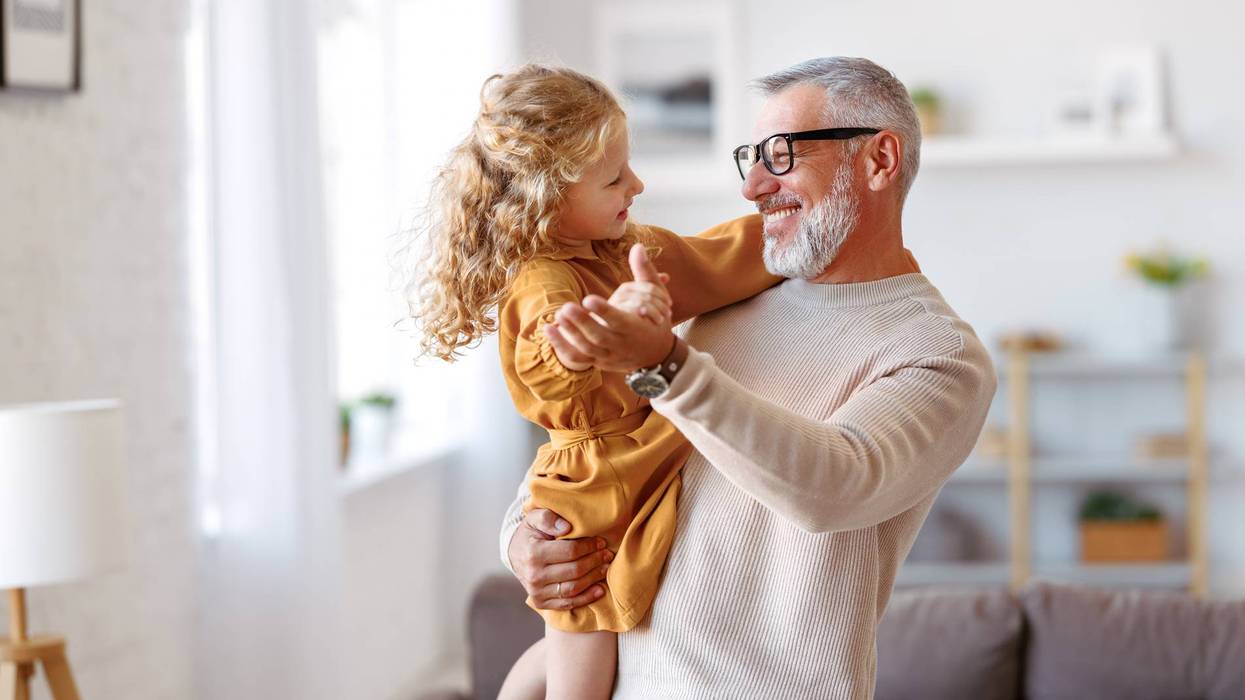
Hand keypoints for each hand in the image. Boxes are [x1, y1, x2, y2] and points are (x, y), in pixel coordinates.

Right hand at [507, 508, 612, 610]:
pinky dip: (586, 598)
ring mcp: (536, 592)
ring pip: (573, 588)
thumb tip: (566, 527)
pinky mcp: (540, 602)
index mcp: (533, 553)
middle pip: (574, 571)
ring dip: (593, 579)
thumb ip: (549, 518)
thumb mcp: (535, 518)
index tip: (600, 542)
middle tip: (607, 554)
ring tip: (605, 568)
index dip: (589, 547)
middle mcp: (534, 576)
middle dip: (595, 562)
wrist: (515, 554)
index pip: (570, 552)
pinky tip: (599, 589)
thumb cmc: (530, 534)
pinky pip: (567, 603)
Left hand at [544, 244, 675, 371]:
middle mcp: (622, 345)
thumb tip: (637, 246)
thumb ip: (645, 271)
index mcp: (636, 328)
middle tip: (566, 307)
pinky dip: (561, 346)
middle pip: (599, 337)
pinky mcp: (598, 361)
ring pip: (587, 349)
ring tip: (558, 314)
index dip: (604, 311)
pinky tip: (548, 329)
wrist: (656, 355)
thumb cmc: (656, 320)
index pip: (619, 321)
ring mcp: (609, 356)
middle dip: (582, 323)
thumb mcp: (657, 297)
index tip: (588, 299)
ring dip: (570, 333)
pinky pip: (578, 358)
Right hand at [607, 275, 671, 326]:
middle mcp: (620, 295)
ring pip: (640, 303)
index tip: (670, 304)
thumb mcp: (644, 304)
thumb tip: (666, 276)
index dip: (662, 295)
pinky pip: (631, 314)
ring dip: (654, 312)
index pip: (649, 286)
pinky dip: (643, 317)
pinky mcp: (612, 319)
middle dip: (660, 304)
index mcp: (627, 288)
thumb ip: (653, 289)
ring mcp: (615, 307)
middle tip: (668, 314)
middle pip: (646, 295)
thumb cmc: (632, 320)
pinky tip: (648, 323)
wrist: (615, 341)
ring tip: (660, 320)